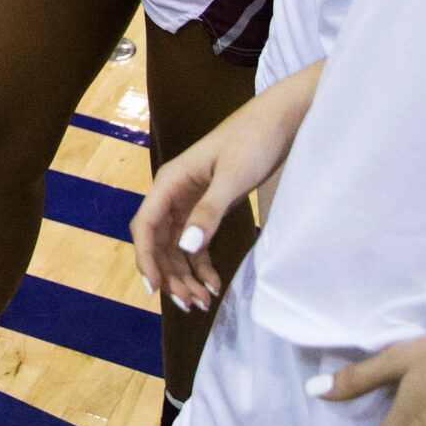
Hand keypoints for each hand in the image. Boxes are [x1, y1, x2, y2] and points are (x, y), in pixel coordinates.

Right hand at [130, 85, 301, 307]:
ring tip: (201, 302)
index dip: (146, 259)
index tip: (156, 291)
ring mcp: (191, 201)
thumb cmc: (253, 141)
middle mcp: (174, 193)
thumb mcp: (233, 178)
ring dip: (185, 275)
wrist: (280, 121)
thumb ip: (209, 212)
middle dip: (170, 275)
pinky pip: (196, 241)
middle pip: (159, 242)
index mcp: (170, 182)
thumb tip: (185, 248)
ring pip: (176, 246)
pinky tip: (213, 284)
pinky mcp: (209, 206)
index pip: (145, 226)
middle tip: (189, 304)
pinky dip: (201, 265)